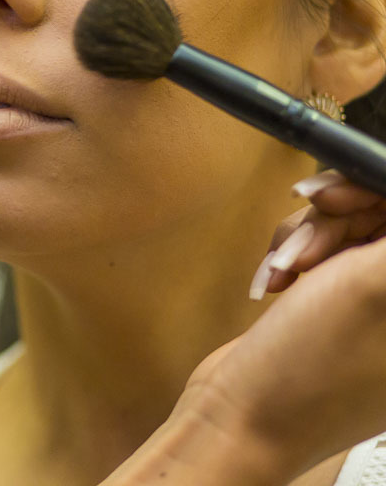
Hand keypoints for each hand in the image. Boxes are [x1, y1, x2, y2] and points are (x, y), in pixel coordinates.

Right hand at [106, 174, 385, 485]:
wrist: (241, 416)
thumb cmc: (309, 365)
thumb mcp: (370, 284)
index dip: (370, 196)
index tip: (329, 202)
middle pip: (379, 221)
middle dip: (332, 223)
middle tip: (301, 249)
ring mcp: (378, 310)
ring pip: (349, 233)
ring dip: (306, 242)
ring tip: (282, 271)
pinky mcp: (342, 309)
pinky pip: (326, 257)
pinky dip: (295, 259)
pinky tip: (277, 278)